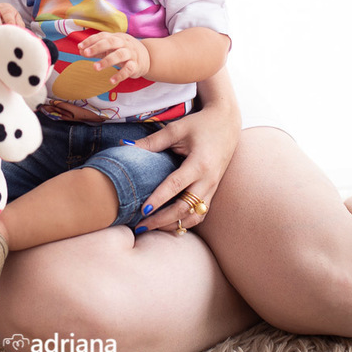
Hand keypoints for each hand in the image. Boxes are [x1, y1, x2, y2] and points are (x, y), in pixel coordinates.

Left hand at [79, 31, 149, 85]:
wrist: (147, 57)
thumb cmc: (124, 51)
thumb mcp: (111, 48)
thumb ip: (96, 50)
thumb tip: (80, 50)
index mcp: (117, 37)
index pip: (103, 36)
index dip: (91, 40)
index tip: (80, 47)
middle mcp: (124, 43)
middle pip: (111, 42)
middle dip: (97, 47)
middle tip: (85, 53)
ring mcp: (131, 54)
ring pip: (119, 55)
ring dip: (106, 61)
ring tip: (95, 68)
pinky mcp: (136, 65)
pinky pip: (128, 69)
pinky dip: (120, 75)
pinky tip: (111, 80)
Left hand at [132, 92, 240, 232]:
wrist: (226, 123)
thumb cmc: (200, 125)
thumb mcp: (176, 129)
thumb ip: (152, 142)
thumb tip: (124, 146)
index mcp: (200, 163)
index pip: (176, 186)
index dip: (159, 199)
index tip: (143, 210)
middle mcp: (208, 179)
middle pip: (185, 208)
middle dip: (162, 220)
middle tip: (141, 225)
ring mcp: (212, 188)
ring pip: (194, 216)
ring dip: (173, 224)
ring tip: (152, 227)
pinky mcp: (213, 191)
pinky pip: (200, 214)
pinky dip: (185, 222)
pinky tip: (169, 224)